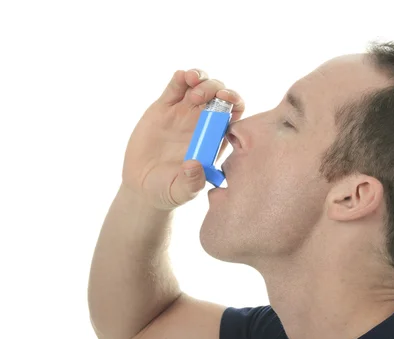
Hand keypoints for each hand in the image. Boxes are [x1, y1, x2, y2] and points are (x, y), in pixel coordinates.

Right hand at [121, 69, 244, 209]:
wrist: (142, 186)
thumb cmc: (168, 191)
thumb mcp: (181, 191)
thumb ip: (191, 183)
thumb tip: (194, 166)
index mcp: (215, 139)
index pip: (234, 114)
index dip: (235, 102)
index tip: (228, 100)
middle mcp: (203, 124)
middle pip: (219, 96)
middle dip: (215, 88)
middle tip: (200, 97)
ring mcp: (184, 113)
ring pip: (200, 86)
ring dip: (201, 78)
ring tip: (191, 82)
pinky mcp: (164, 107)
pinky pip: (176, 87)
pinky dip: (181, 77)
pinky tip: (181, 76)